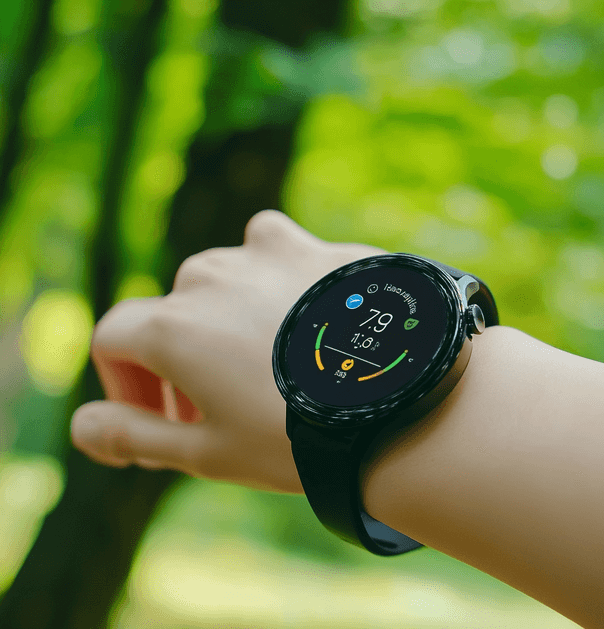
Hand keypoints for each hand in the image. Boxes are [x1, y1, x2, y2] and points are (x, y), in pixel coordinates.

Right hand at [70, 210, 385, 493]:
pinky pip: (281, 252)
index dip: (127, 383)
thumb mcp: (207, 453)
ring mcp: (270, 252)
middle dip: (183, 360)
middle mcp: (213, 275)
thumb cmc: (303, 438)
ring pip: (226, 278)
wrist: (407, 405)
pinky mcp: (321, 246)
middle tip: (225, 407)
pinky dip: (281, 281)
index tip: (165, 417)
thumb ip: (132, 435)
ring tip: (271, 364)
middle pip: (173, 311)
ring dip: (230, 316)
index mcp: (173, 325)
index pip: (113, 338)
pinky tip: (313, 322)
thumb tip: (86, 426)